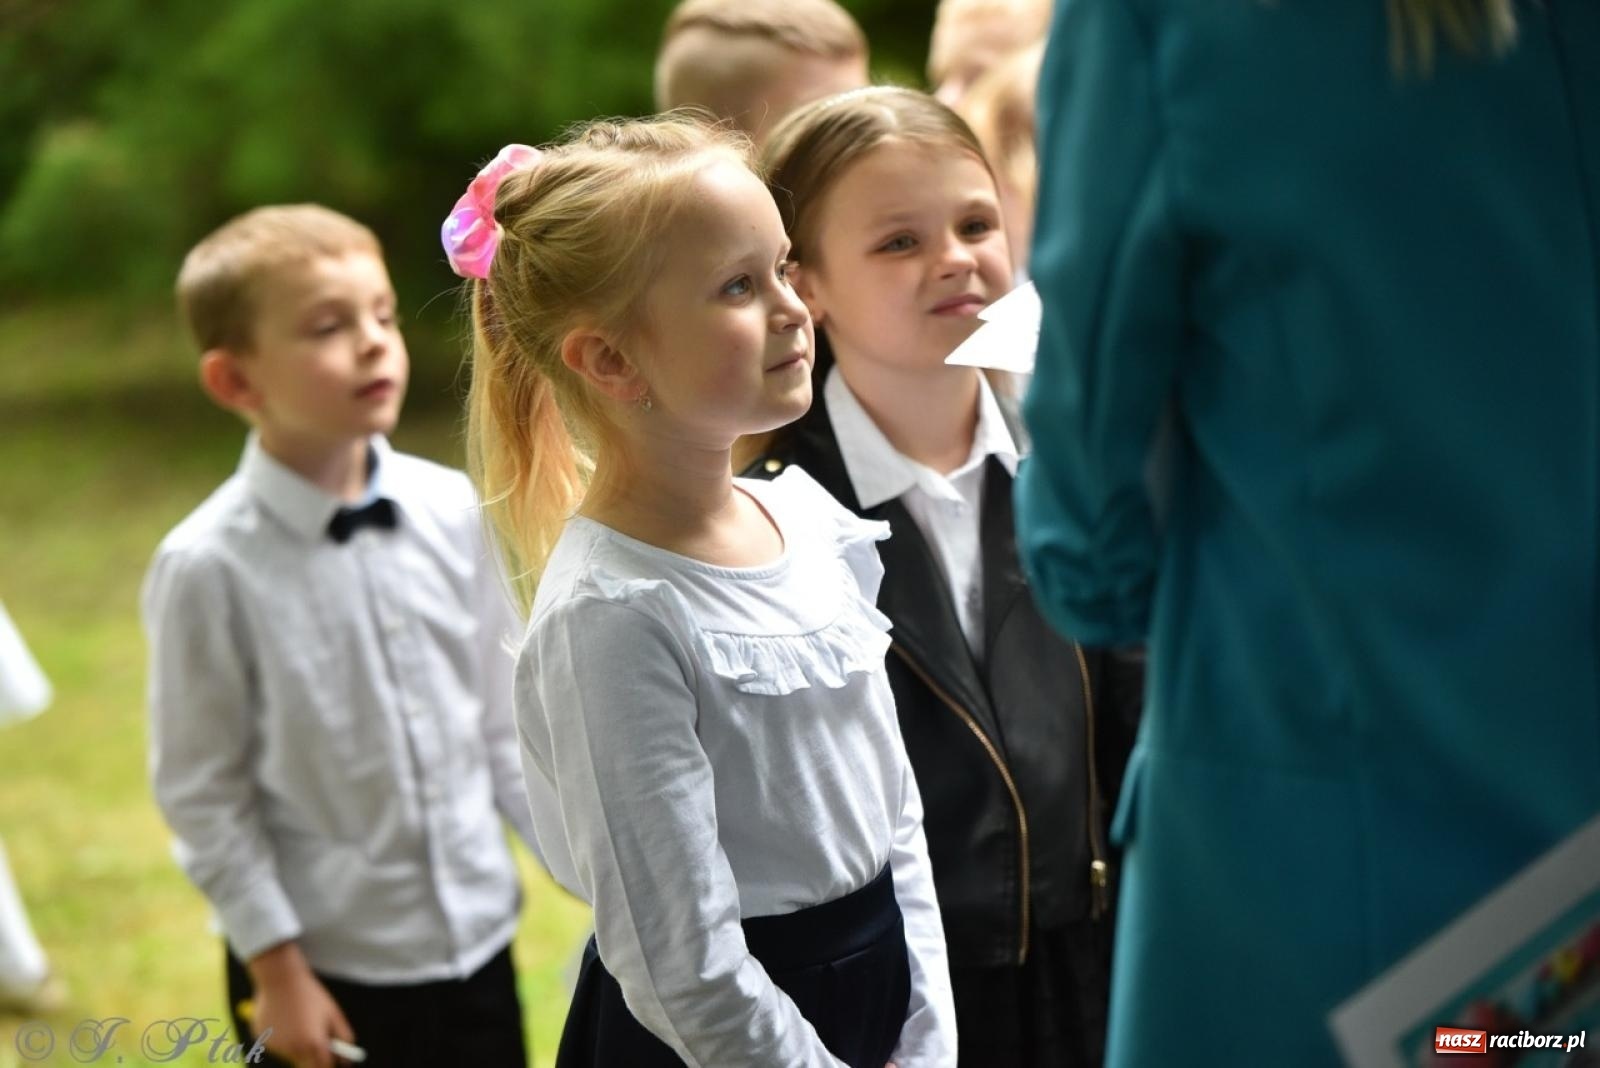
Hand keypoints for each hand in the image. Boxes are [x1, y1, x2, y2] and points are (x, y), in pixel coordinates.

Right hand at [245, 942, 356, 1067]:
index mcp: (313, 1043)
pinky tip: (282, 1017)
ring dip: (296, 1045)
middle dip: (313, 1057)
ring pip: (290, 1054)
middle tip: (314, 1038)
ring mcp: (276, 1046)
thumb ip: (343, 1036)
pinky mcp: (262, 1040)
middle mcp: (293, 1050)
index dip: (329, 1064)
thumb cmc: (310, 994)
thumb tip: (346, 1057)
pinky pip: (276, 1045)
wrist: (280, 979)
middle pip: (306, 1065)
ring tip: (297, 1019)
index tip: (331, 1060)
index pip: (323, 1066)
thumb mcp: (333, 1013)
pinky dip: (281, 1037)